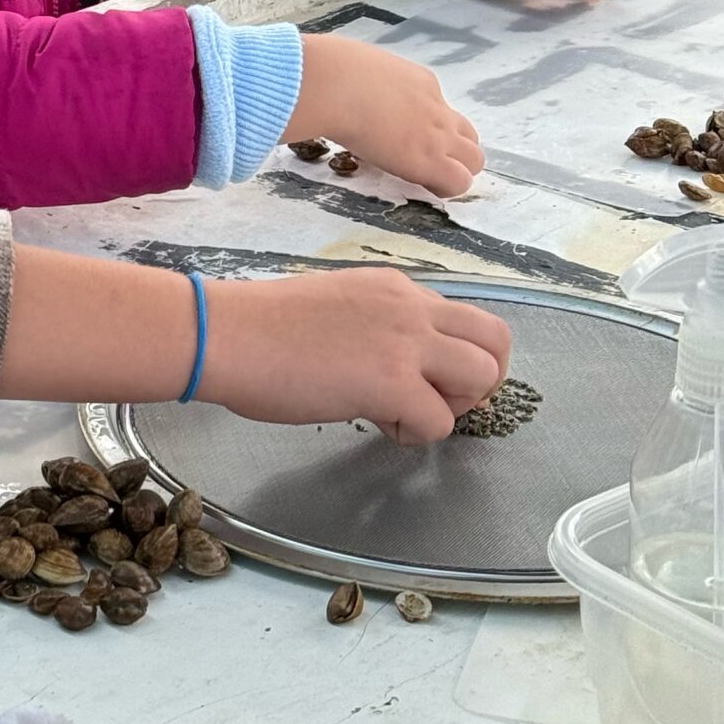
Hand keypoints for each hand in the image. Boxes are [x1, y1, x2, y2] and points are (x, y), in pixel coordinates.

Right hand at [202, 265, 510, 444]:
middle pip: (496, 340)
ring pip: (484, 376)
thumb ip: (378, 326)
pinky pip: (440, 421)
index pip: (464, 319)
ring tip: (409, 414)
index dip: (455, 357)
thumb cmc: (262, 325)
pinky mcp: (391, 383)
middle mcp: (411, 308)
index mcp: (397, 289)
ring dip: (455, 406)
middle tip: (439, 401)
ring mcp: (405, 343)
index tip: (425, 379)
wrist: (227, 334)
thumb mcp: (338, 306)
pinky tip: (377, 424)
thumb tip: (395, 364)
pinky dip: (415, 434)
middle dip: (481, 380)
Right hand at [290, 33, 482, 195]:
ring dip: (455, 170)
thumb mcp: (357, 68)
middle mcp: (436, 107)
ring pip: (474, 159)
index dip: (426, 127)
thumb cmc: (331, 72)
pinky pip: (458, 181)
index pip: (439, 108)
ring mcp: (437, 134)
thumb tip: (343, 87)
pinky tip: (421, 187)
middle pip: (469, 134)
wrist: (336, 87)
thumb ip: (363, 81)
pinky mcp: (431, 160)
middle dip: (454, 150)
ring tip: (425, 179)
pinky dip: (446, 187)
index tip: (403, 135)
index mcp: (419, 81)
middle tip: (422, 161)